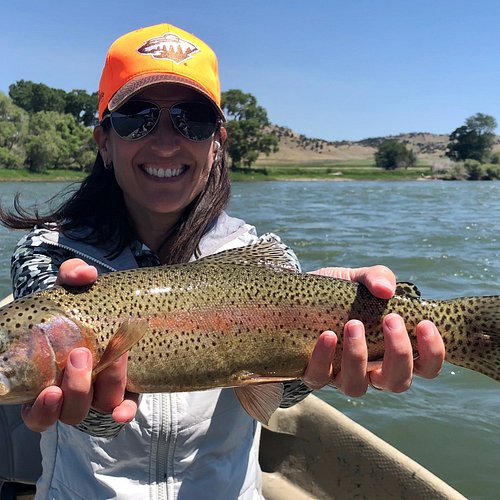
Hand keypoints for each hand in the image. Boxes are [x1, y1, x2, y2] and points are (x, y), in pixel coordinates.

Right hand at [21, 259, 137, 431]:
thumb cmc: (79, 307)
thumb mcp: (71, 292)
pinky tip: (125, 411)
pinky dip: (124, 411)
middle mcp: (73, 394)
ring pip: (100, 407)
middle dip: (77, 387)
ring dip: (107, 387)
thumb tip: (85, 274)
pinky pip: (124, 408)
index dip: (43, 409)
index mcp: (49, 382)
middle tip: (81, 355)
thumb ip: (72, 277)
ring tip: (115, 356)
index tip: (51, 391)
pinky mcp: (125, 390)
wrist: (108, 311)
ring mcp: (100, 394)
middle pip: (73, 411)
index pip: (39, 412)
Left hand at [301, 265, 444, 396]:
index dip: (433, 353)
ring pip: (357, 387)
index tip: (424, 324)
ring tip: (353, 324)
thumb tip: (386, 289)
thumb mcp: (360, 279)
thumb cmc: (340, 293)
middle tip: (390, 320)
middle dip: (398, 353)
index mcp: (392, 352)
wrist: (299, 296)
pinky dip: (324, 358)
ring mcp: (341, 375)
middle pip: (398, 382)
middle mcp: (371, 371)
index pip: (426, 367)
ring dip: (358, 357)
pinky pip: (319, 378)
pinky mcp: (313, 373)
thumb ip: (377, 277)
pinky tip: (327, 335)